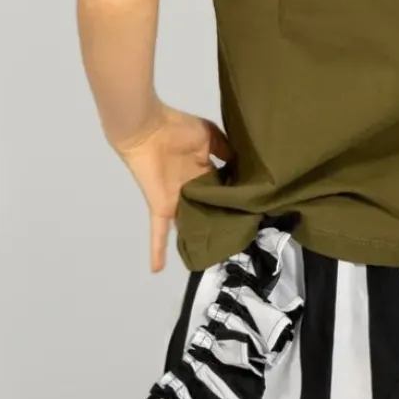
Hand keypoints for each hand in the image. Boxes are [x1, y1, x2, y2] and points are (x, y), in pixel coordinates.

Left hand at [116, 103, 232, 270]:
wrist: (148, 127)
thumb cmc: (178, 128)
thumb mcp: (209, 135)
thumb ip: (225, 150)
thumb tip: (241, 166)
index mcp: (204, 171)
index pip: (221, 190)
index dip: (233, 201)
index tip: (251, 216)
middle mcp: (192, 189)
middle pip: (207, 211)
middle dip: (219, 225)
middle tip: (239, 243)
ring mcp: (176, 200)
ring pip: (188, 225)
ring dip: (196, 240)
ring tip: (214, 260)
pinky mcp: (161, 207)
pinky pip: (158, 232)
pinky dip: (157, 249)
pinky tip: (157, 270)